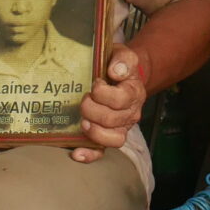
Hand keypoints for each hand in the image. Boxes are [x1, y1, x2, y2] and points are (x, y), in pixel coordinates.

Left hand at [72, 45, 149, 162]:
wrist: (120, 76)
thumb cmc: (117, 66)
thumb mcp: (122, 55)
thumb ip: (123, 59)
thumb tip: (116, 71)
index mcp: (133, 93)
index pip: (121, 99)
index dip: (103, 93)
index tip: (95, 83)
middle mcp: (129, 114)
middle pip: (112, 119)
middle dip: (92, 109)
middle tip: (83, 99)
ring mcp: (119, 127)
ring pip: (113, 139)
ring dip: (95, 132)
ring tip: (83, 123)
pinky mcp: (107, 137)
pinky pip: (102, 152)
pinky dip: (90, 155)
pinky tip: (77, 153)